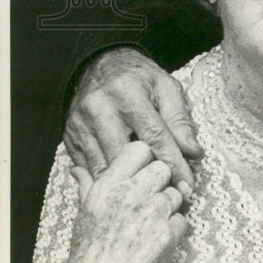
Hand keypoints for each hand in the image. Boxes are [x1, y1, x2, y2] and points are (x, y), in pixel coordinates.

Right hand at [55, 141, 187, 262]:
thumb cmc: (88, 252)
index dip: (146, 159)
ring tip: (148, 226)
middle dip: (161, 183)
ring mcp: (152, 214)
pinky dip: (174, 229)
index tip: (143, 172)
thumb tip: (77, 167)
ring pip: (177, 193)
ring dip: (169, 207)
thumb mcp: (84, 213)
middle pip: (163, 169)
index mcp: (109, 185)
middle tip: (149, 201)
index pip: (140, 149)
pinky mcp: (168, 234)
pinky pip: (182, 219)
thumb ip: (86, 184)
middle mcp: (131, 194)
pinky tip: (156, 241)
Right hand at [64, 48, 201, 190]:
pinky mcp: (69, 139)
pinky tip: (124, 190)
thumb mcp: (165, 86)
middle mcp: (99, 109)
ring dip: (126, 187)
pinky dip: (107, 183)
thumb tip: (193, 152)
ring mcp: (80, 126)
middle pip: (124, 157)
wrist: (101, 65)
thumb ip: (179, 119)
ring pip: (103, 169)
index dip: (172, 164)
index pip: (154, 137)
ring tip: (148, 197)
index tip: (187, 186)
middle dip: (148, 180)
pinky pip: (88, 171)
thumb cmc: (139, 78)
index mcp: (128, 93)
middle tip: (167, 195)